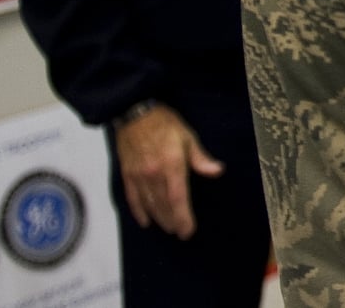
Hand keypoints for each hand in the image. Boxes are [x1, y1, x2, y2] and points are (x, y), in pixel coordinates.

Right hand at [113, 104, 221, 238]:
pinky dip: (139, 211)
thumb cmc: (164, 123)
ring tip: (168, 227)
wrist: (134, 112)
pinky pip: (132, 198)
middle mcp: (153, 174)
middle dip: (173, 221)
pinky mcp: (127, 174)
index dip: (183, 217)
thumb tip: (217, 171)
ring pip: (149, 204)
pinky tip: (146, 221)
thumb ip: (200, 158)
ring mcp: (138, 176)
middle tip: (180, 232)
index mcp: (171, 165)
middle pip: (163, 205)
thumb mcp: (188, 136)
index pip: (178, 198)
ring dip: (159, 218)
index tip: (188, 231)